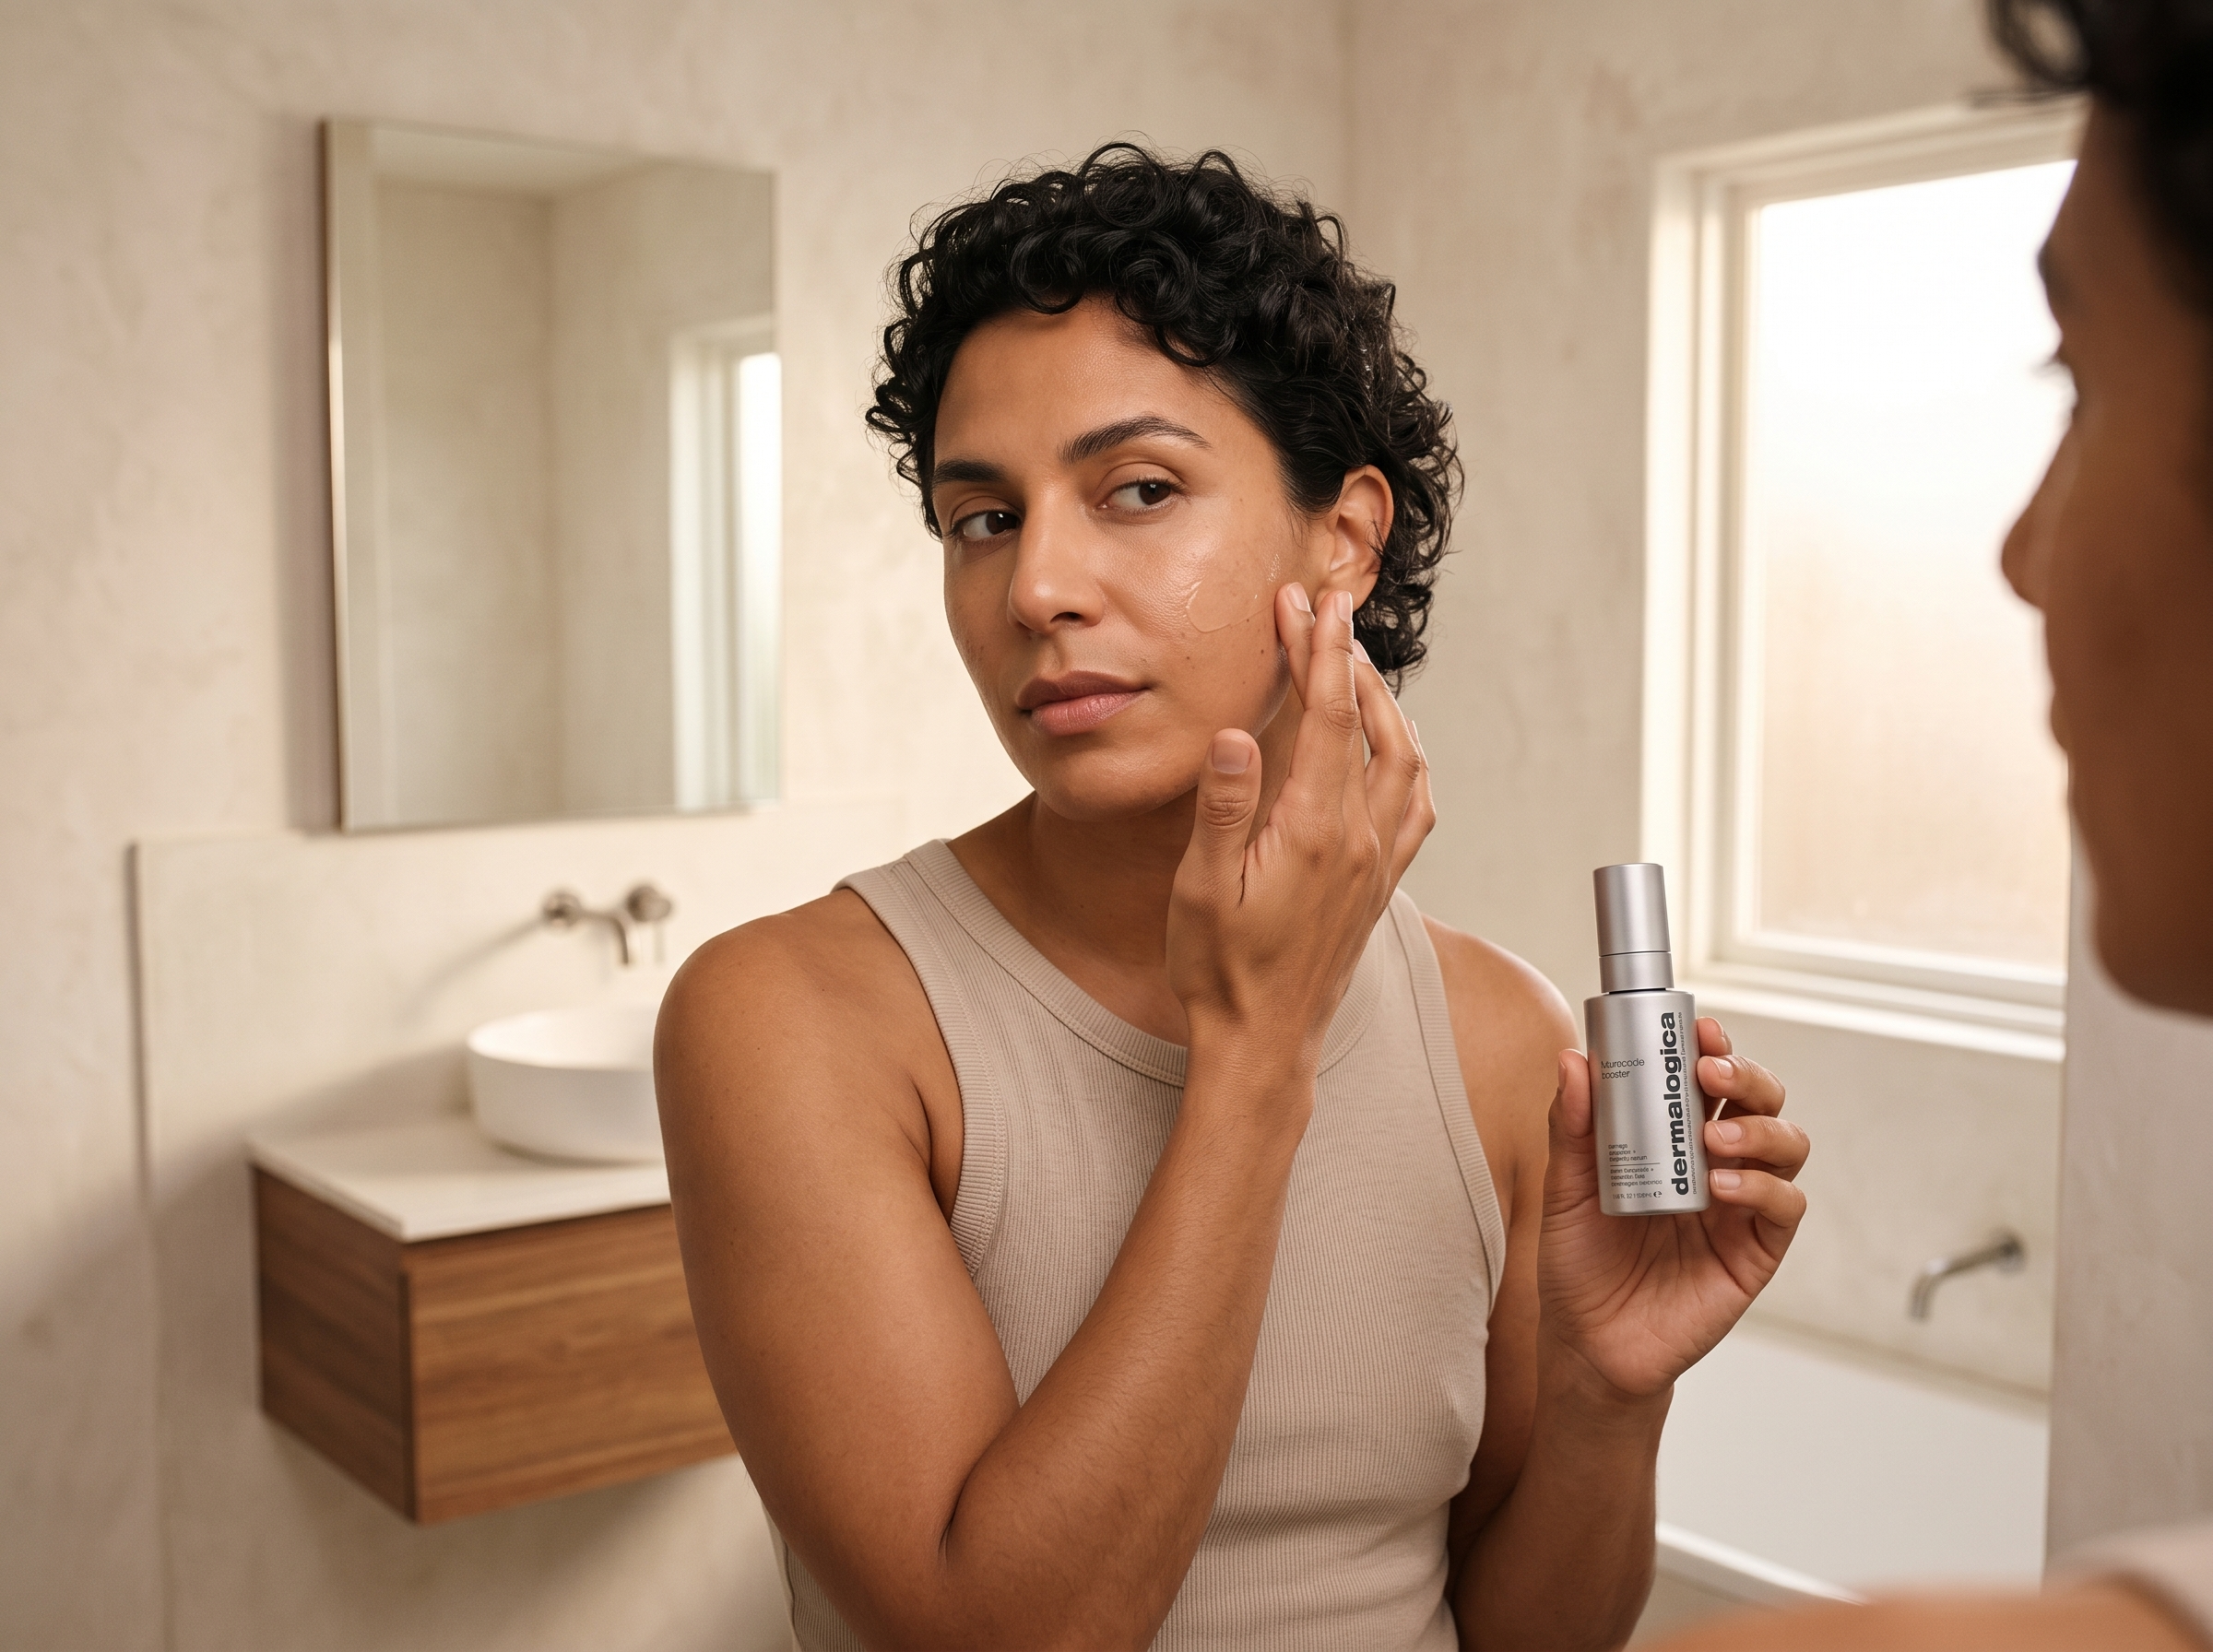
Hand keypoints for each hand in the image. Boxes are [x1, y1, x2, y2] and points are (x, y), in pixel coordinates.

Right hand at [1165, 585, 1434, 1076]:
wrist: (1263, 1042)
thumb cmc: (1221, 970)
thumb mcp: (1202, 888)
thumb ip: (1222, 808)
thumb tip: (1237, 735)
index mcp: (1316, 831)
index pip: (1329, 717)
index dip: (1319, 651)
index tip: (1306, 602)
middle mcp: (1360, 841)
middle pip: (1370, 724)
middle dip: (1347, 659)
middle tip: (1320, 611)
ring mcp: (1378, 863)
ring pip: (1404, 759)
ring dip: (1383, 703)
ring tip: (1352, 665)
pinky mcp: (1380, 885)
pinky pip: (1414, 804)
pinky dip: (1404, 757)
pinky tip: (1387, 748)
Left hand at [1537, 1018, 1807, 1400]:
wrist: (1588, 1344)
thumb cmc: (1578, 1263)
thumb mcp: (1564, 1188)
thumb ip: (1572, 1127)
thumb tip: (1574, 1059)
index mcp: (1672, 1138)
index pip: (1710, 1078)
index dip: (1715, 1047)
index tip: (1699, 1028)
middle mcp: (1715, 1163)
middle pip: (1760, 1100)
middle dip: (1746, 1075)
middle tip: (1711, 1072)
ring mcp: (1740, 1207)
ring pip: (1786, 1145)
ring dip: (1759, 1129)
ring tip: (1715, 1138)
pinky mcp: (1755, 1252)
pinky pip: (1784, 1208)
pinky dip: (1764, 1188)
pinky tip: (1726, 1187)